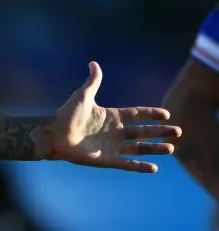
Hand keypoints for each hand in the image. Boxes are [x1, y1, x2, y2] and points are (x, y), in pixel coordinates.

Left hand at [47, 62, 181, 172]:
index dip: (151, 114)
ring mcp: (111, 146)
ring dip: (155, 149)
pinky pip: (127, 164)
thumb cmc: (66, 115)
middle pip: (143, 131)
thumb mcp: (83, 96)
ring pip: (139, 148)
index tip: (166, 114)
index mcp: (111, 116)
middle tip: (178, 131)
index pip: (136, 114)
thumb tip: (94, 63)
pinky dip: (140, 166)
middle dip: (160, 132)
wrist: (54, 134)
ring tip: (171, 148)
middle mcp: (114, 132)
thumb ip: (93, 81)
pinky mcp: (106, 159)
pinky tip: (154, 167)